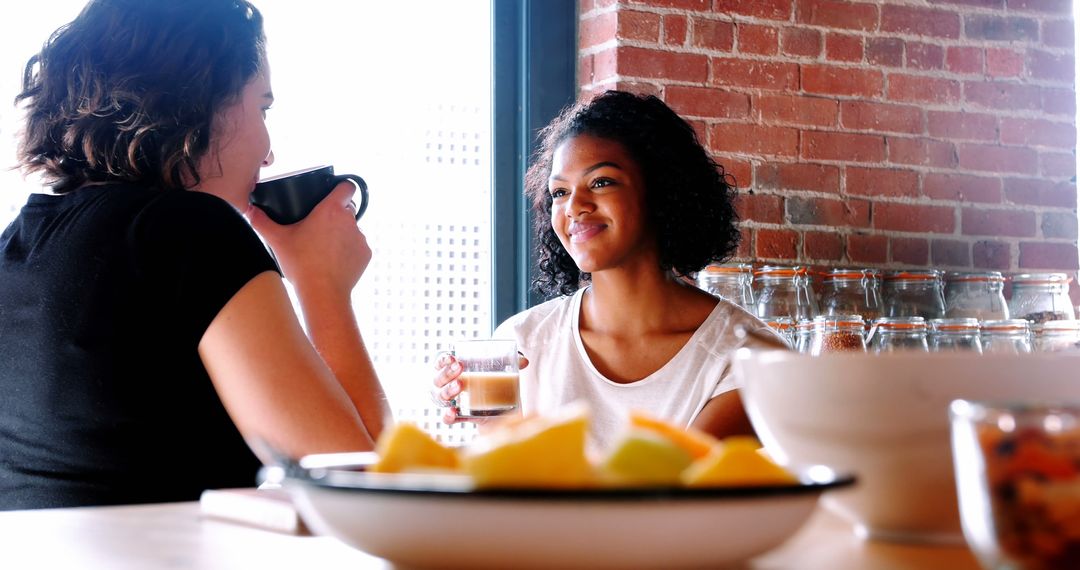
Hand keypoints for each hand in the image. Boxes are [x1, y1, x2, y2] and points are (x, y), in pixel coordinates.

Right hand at [247, 182, 369, 299]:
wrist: (323, 293)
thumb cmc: (302, 265)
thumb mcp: (278, 240)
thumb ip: (262, 223)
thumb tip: (250, 211)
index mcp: (331, 210)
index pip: (347, 186)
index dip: (341, 187)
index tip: (333, 193)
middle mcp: (350, 221)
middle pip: (347, 209)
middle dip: (336, 215)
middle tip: (319, 228)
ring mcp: (360, 238)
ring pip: (352, 229)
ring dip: (342, 234)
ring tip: (325, 249)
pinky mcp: (366, 254)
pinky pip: (358, 247)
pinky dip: (349, 251)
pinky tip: (335, 261)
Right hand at [432, 351, 528, 424]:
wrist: (499, 409)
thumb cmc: (493, 383)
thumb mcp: (500, 371)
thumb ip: (510, 363)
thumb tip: (524, 361)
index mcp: (454, 371)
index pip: (440, 364)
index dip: (442, 360)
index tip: (452, 357)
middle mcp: (449, 386)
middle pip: (438, 380)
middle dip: (447, 373)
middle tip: (460, 368)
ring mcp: (453, 402)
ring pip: (440, 397)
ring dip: (447, 390)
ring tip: (460, 385)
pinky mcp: (460, 417)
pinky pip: (448, 418)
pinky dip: (448, 415)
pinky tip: (453, 411)